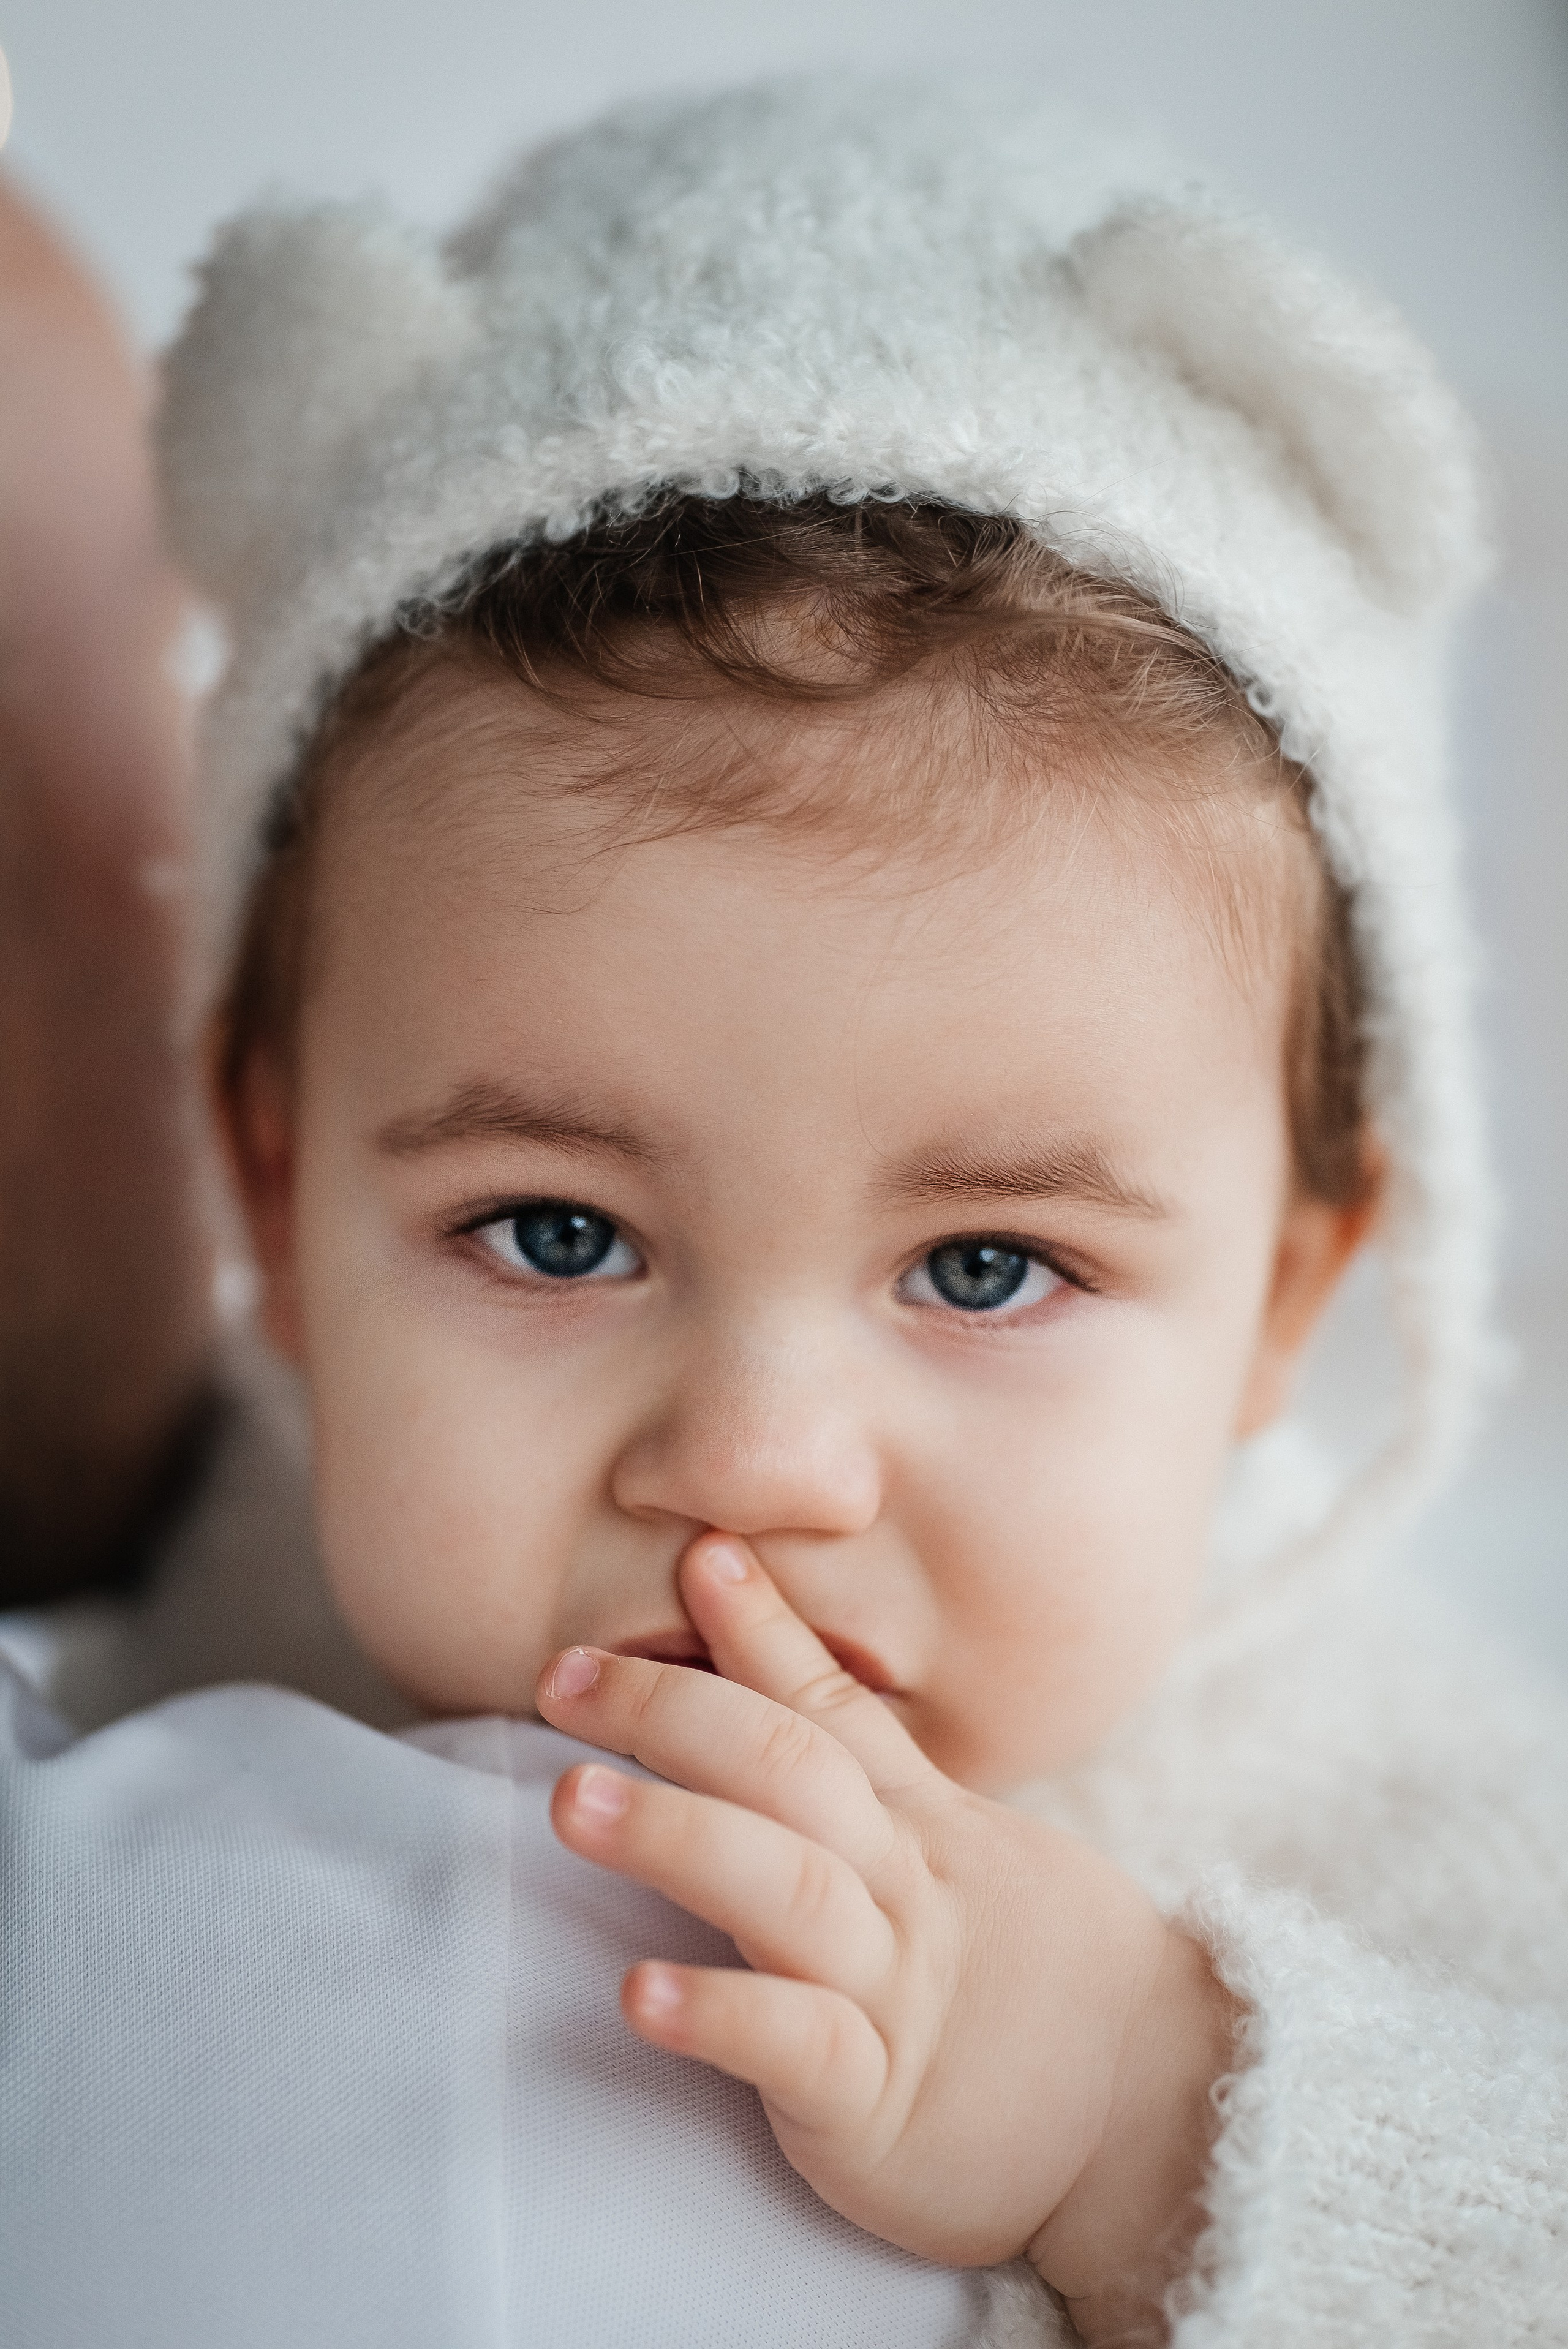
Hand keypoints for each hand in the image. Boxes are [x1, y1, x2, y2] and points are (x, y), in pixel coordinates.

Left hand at [537, 1533, 1234, 2341]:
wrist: (1158, 2113)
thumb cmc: (1024, 1976)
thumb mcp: (958, 1854)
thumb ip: (869, 1772)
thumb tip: (778, 1686)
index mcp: (918, 1826)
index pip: (831, 1707)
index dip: (760, 1629)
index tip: (694, 1554)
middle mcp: (902, 1887)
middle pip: (790, 1772)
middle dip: (672, 1713)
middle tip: (561, 1676)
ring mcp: (894, 1991)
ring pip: (785, 1891)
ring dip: (675, 1836)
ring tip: (572, 1802)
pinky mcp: (878, 2103)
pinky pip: (798, 2046)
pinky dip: (722, 2011)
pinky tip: (641, 1990)